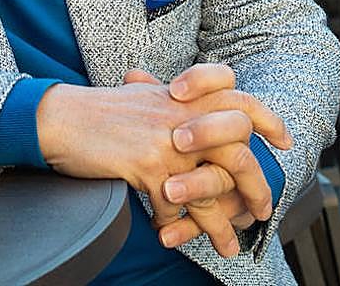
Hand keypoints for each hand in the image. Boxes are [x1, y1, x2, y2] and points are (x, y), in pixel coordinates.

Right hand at [36, 66, 288, 257]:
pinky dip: (180, 227)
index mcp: (183, 94)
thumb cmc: (94, 111)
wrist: (58, 118)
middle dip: (256, 184)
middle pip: (238, 147)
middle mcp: (182, 113)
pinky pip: (178, 205)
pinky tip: (176, 238)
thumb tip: (188, 103)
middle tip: (262, 208)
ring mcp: (169, 139)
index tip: (282, 141)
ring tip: (231, 244)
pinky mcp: (150, 165)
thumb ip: (168, 99)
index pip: (239, 97)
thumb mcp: (140, 96)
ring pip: (214, 184)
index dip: (266, 118)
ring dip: (226, 221)